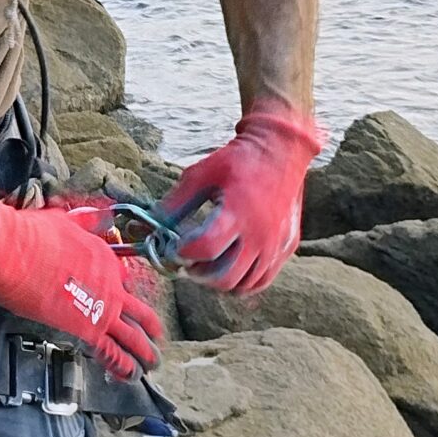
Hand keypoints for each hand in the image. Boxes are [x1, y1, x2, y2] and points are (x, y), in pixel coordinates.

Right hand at [0, 197, 163, 378]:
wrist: (10, 250)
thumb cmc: (28, 235)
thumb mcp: (64, 219)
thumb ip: (84, 222)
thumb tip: (97, 216)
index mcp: (103, 256)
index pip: (122, 279)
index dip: (122, 293)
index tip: (122, 302)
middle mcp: (109, 282)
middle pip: (137, 310)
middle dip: (149, 326)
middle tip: (155, 337)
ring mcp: (101, 306)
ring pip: (132, 334)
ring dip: (144, 351)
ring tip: (151, 363)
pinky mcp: (86, 328)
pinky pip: (112, 351)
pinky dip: (122, 365)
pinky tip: (129, 374)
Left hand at [162, 96, 324, 295]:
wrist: (280, 151)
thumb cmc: (237, 160)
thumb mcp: (200, 174)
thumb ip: (176, 203)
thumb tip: (150, 224)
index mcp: (237, 213)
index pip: (205, 249)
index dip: (183, 252)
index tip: (174, 246)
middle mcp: (260, 234)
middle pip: (223, 276)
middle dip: (197, 274)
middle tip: (186, 263)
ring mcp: (276, 244)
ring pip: (243, 285)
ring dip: (218, 282)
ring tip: (205, 266)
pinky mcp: (287, 247)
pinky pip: (262, 280)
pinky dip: (243, 282)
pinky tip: (229, 268)